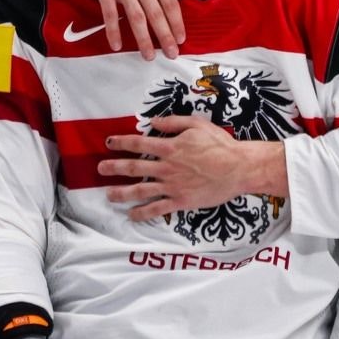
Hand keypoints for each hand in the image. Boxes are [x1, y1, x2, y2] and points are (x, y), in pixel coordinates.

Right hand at [74, 0, 188, 60]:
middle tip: (171, 53)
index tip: (181, 38)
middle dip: (165, 36)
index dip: (177, 22)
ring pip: (136, 17)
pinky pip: (110, 14)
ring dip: (143, 39)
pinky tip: (117, 45)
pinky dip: (113, 31)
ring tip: (148, 56)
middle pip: (156, 13)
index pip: (170, 2)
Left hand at [98, 115, 284, 221]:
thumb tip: (153, 122)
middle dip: (114, 168)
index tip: (109, 143)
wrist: (239, 168)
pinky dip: (143, 213)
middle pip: (133, 167)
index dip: (121, 143)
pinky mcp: (181, 201)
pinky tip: (132, 216)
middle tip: (100, 169)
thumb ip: (174, 122)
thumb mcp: (197, 124)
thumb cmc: (221, 144)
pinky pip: (157, 209)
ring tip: (109, 195)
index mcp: (170, 147)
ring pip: (141, 190)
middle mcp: (167, 167)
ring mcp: (172, 186)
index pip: (138, 144)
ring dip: (122, 193)